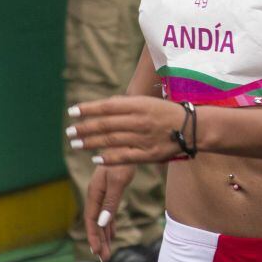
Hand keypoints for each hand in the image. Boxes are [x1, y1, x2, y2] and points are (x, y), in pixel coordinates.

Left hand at [68, 95, 185, 165]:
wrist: (192, 128)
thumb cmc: (166, 113)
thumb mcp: (147, 102)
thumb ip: (125, 105)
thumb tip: (100, 107)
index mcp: (139, 104)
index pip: (107, 106)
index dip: (88, 109)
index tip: (72, 111)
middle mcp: (140, 120)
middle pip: (105, 125)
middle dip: (84, 128)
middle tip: (70, 131)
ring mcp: (143, 138)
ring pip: (110, 141)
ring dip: (90, 143)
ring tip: (76, 144)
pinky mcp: (148, 154)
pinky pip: (123, 157)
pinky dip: (108, 158)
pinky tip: (96, 159)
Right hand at [85, 164, 136, 261]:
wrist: (127, 143)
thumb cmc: (122, 160)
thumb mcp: (117, 181)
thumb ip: (110, 202)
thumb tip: (102, 223)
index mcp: (94, 193)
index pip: (92, 220)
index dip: (94, 237)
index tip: (97, 252)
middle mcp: (96, 195)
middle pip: (96, 223)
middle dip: (99, 241)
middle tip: (104, 259)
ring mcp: (103, 193)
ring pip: (102, 219)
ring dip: (104, 236)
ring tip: (107, 252)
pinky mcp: (110, 191)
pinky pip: (107, 213)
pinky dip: (109, 225)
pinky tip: (112, 234)